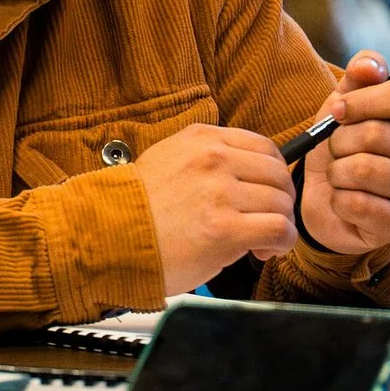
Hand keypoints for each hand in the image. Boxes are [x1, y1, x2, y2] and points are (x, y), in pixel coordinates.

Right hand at [130, 123, 298, 293]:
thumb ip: (206, 159)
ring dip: (280, 225)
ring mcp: (221, 193)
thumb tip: (243, 172)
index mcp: (203, 139)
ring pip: (281, 203)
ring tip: (261, 242)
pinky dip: (281, 243)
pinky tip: (264, 251)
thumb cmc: (134, 209)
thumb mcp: (168, 160)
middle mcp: (215, 159)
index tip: (268, 192)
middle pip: (278, 174)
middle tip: (268, 221)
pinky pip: (279, 230)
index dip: (274, 173)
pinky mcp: (226, 229)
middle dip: (281, 201)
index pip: (265, 147)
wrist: (108, 238)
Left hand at [295, 51, 389, 254]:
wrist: (329, 196)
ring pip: (363, 170)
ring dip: (336, 172)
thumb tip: (368, 67)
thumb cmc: (343, 144)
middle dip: (338, 141)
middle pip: (375, 134)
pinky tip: (345, 200)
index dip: (359, 102)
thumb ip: (359, 75)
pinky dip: (338, 200)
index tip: (338, 112)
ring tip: (340, 175)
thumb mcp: (346, 103)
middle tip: (337, 150)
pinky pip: (357, 204)